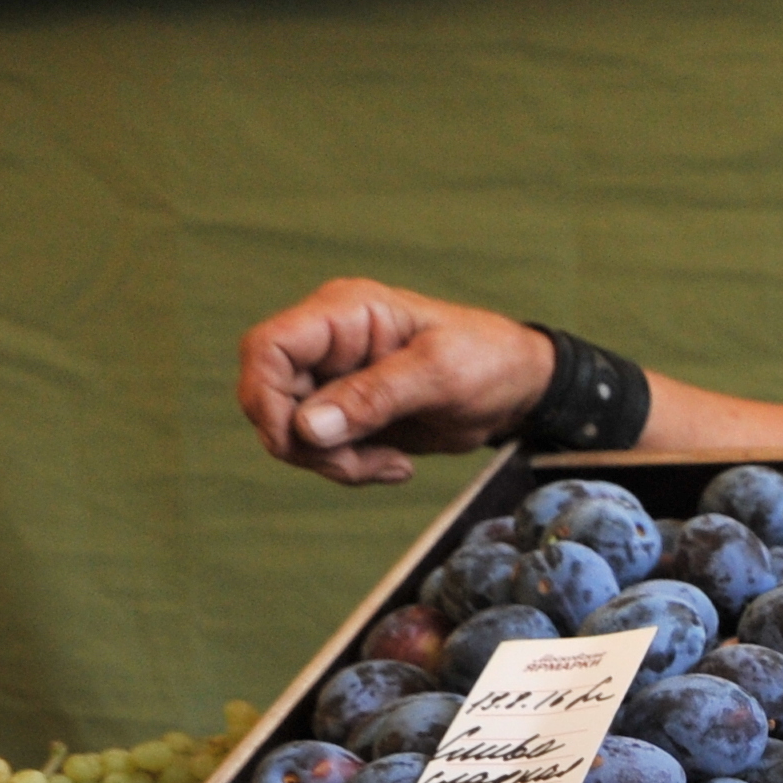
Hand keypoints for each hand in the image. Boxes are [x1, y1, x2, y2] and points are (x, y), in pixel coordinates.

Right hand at [235, 277, 551, 485]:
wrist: (517, 389)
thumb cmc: (487, 359)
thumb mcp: (440, 375)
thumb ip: (374, 397)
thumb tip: (308, 426)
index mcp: (343, 314)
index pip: (267, 347)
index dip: (265, 396)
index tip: (296, 440)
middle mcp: (328, 344)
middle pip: (270, 398)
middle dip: (305, 443)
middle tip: (358, 465)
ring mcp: (333, 379)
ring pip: (292, 432)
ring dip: (332, 462)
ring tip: (391, 465)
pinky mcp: (346, 413)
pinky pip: (321, 450)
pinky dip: (348, 468)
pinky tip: (396, 466)